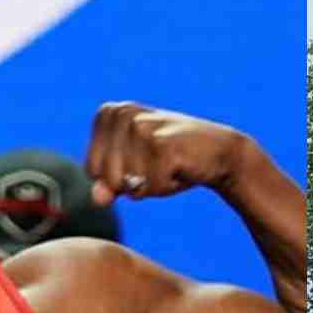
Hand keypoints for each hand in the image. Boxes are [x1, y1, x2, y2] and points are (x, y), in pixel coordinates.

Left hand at [84, 101, 249, 205]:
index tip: (143, 162)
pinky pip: (150, 188)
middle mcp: (123, 114)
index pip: (91, 170)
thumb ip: (108, 185)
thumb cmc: (170, 162)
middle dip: (133, 184)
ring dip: (151, 186)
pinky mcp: (162, 144)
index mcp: (109, 113)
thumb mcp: (132, 173)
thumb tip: (98, 198)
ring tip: (169, 166)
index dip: (118, 178)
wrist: (220, 152)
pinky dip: (166, 187)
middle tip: (158, 165)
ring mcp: (142, 127)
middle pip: (107, 179)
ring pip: (128, 185)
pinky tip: (180, 169)